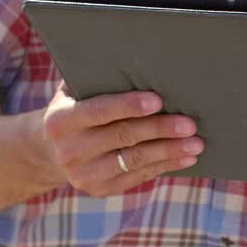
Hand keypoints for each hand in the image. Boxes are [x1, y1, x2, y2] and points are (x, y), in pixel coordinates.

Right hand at [40, 85, 204, 196]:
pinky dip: (165, 166)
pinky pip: (138, 177)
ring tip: (197, 143)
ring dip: (169, 152)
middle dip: (160, 129)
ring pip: (134, 160)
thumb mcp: (73, 91)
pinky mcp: (100, 189)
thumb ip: (95, 78)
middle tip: (190, 124)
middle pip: (123, 137)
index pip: (100, 111)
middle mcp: (69, 150)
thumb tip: (134, 57)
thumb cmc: (75, 108)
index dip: (129, 106)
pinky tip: (186, 157)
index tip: (158, 101)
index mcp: (61, 120)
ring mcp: (84, 174)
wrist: (50, 150)